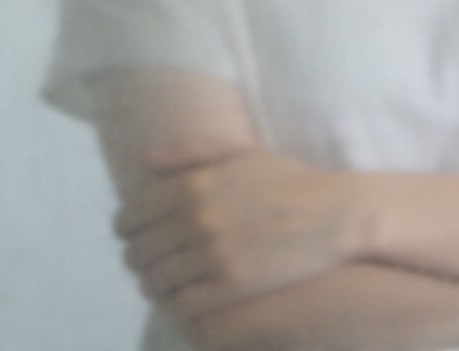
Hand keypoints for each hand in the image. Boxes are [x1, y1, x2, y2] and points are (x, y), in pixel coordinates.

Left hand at [113, 138, 366, 321]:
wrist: (334, 213)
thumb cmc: (288, 179)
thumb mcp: (238, 153)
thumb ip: (189, 152)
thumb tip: (147, 160)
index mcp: (189, 186)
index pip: (131, 217)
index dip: (125, 231)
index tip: (131, 237)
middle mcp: (194, 219)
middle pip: (138, 252)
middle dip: (136, 260)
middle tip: (145, 265)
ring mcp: (212, 254)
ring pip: (156, 281)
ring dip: (152, 285)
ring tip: (160, 286)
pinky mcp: (232, 285)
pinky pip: (184, 304)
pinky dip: (175, 305)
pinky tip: (181, 302)